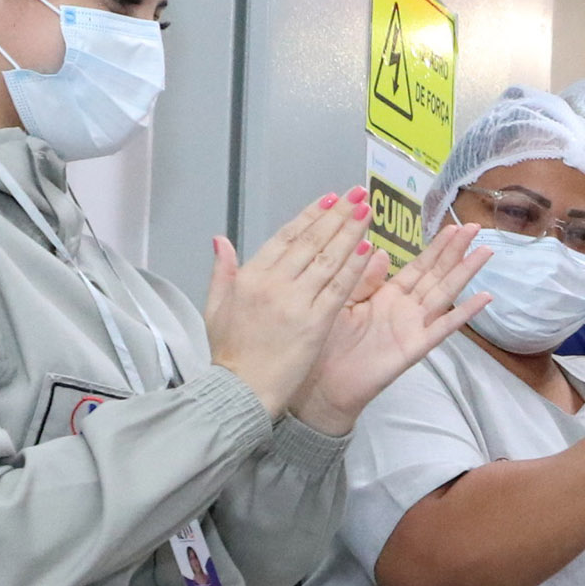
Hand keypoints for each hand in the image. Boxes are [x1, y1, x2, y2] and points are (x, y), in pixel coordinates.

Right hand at [204, 191, 374, 414]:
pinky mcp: (315, 323)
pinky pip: (339, 288)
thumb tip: (220, 239)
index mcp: (250, 277)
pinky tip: (368, 249)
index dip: (310, 216)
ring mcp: (296, 302)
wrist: (238, 391)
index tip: (329, 199)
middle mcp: (274, 283)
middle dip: (337, 215)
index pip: (285, 237)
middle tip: (357, 194)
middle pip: (311, 242)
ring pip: (328, 259)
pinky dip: (355, 267)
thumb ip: (222, 271)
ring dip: (350, 233)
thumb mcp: (215, 307)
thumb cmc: (229, 353)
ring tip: (367, 212)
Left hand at [288, 220, 492, 433]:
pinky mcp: (414, 347)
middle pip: (436, 274)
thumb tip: (378, 250)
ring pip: (444, 293)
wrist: (321, 385)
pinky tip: (484, 298)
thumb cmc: (327, 344)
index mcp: (386, 295)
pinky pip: (443, 328)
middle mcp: (405, 308)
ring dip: (465, 273)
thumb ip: (362, 279)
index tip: (452, 225)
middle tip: (475, 226)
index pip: (417, 266)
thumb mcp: (340, 301)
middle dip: (455, 251)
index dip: (435, 247)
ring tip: (485, 251)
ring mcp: (413, 327)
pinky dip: (464, 313)